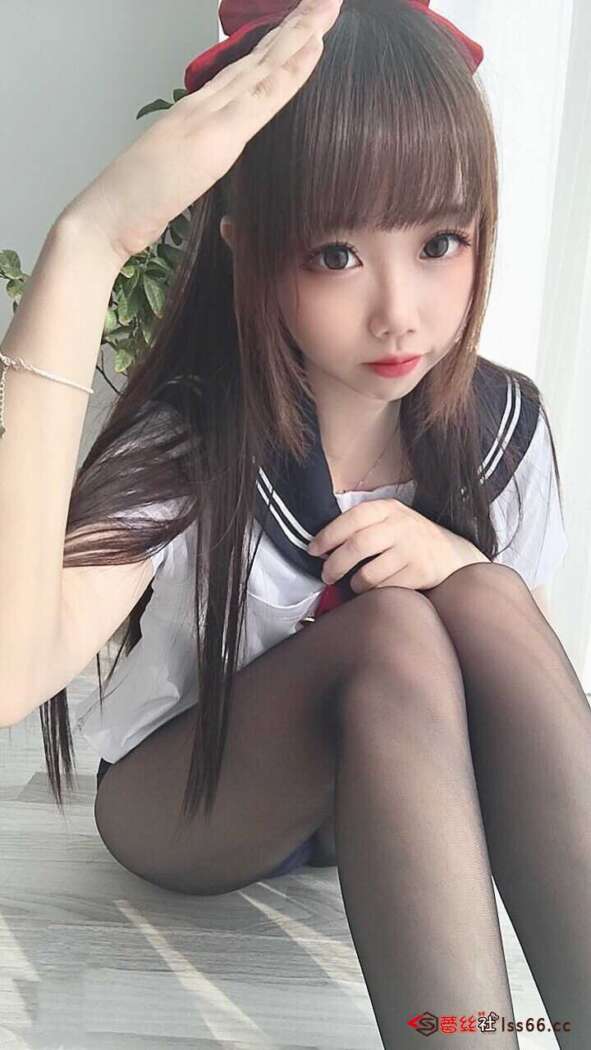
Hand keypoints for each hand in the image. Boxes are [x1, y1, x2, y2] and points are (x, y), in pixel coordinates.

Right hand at [61, 0, 342, 263]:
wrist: (108, 215)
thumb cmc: (137, 204)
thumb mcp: (179, 178)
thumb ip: (198, 162)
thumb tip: (212, 162)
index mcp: (198, 114)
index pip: (246, 74)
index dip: (276, 49)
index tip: (304, 28)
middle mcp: (205, 104)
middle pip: (258, 59)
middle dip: (295, 28)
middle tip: (326, 1)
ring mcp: (210, 115)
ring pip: (265, 67)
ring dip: (299, 34)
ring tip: (326, 7)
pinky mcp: (217, 136)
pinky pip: (263, 98)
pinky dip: (289, 71)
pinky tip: (312, 48)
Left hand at [307, 498, 489, 592]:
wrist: (454, 555)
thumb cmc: (412, 540)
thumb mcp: (391, 521)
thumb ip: (363, 527)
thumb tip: (322, 546)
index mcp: (389, 509)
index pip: (352, 518)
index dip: (328, 535)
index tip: (313, 550)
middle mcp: (401, 526)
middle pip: (356, 546)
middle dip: (334, 565)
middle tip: (326, 575)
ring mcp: (413, 549)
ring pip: (368, 573)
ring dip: (354, 583)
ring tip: (353, 584)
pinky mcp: (421, 572)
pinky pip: (385, 588)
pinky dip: (373, 593)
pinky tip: (374, 590)